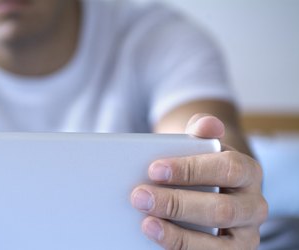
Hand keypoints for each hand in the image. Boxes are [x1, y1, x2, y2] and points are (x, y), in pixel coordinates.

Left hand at [130, 114, 267, 248]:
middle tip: (139, 197)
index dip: (190, 170)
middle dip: (177, 204)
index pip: (227, 169)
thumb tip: (208, 124)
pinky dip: (180, 249)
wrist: (209, 187)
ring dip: (178, 236)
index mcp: (248, 172)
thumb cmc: (200, 164)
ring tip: (146, 223)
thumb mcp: (202, 145)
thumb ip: (202, 130)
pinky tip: (157, 238)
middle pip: (220, 210)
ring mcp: (245, 236)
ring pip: (219, 245)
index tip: (154, 170)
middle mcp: (254, 206)